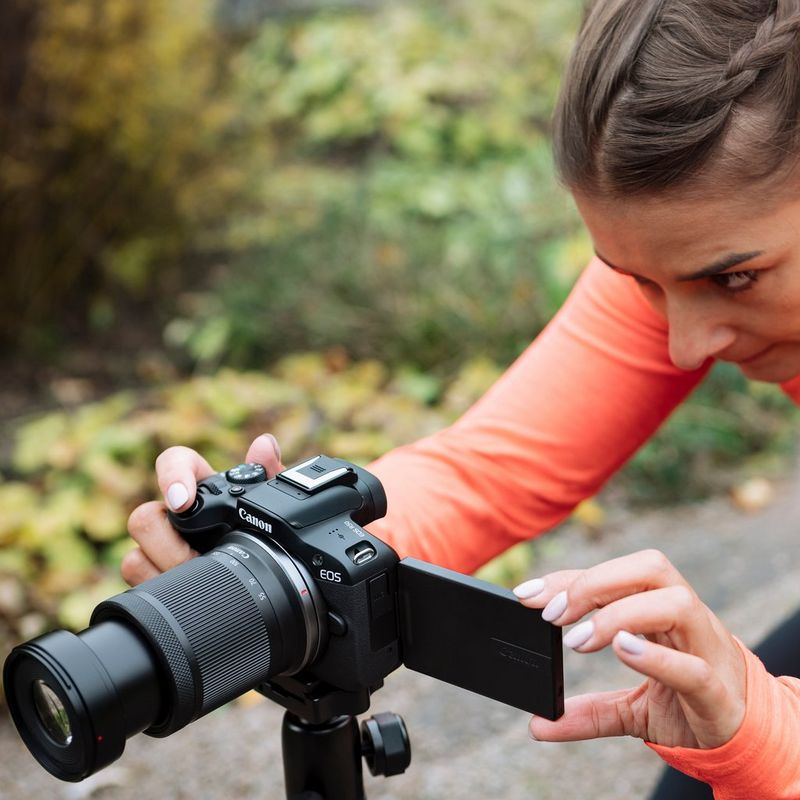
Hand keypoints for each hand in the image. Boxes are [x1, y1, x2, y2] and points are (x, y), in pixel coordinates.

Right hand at [122, 434, 284, 585]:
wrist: (264, 577)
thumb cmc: (264, 534)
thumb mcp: (272, 509)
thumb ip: (270, 476)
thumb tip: (265, 445)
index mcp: (204, 489)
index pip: (175, 462)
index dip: (172, 475)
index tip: (182, 501)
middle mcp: (175, 515)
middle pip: (145, 517)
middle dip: (168, 542)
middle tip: (195, 557)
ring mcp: (161, 547)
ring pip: (136, 552)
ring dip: (167, 568)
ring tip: (198, 578)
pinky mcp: (155, 573)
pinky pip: (136, 576)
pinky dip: (157, 585)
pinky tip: (183, 592)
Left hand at [513, 549, 745, 748]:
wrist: (747, 739)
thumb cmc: (689, 704)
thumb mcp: (632, 707)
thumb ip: (589, 710)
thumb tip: (539, 724)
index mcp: (661, 610)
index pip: (613, 575)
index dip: (567, 578)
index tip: (524, 595)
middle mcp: (686, 619)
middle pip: (649, 568)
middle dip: (594, 582)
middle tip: (551, 615)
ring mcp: (706, 649)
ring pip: (676, 602)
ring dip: (620, 614)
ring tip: (578, 641)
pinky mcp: (717, 690)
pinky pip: (694, 665)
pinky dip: (657, 657)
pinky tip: (622, 651)